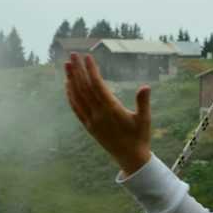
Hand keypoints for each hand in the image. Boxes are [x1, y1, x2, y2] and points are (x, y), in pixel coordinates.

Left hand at [64, 53, 151, 174]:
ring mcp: (91, 121)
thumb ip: (143, 102)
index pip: (97, 86)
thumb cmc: (140, 137)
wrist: (130, 158)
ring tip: (67, 65)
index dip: (91, 70)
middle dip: (78, 70)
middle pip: (84, 88)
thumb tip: (145, 86)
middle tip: (73, 54)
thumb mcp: (145, 120)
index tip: (88, 57)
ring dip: (71, 80)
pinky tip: (68, 85)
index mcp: (111, 111)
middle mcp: (98, 115)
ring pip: (77, 97)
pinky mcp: (88, 126)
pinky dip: (70, 95)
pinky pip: (76, 108)